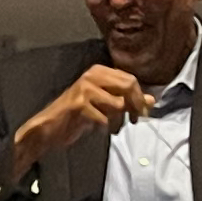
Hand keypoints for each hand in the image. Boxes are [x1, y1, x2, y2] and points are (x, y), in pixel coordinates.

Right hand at [13, 64, 154, 169]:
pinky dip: (104, 127)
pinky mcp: (79, 104)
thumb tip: (151, 101)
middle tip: (134, 121)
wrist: (49, 128)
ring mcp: (84, 89)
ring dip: (118, 120)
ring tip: (111, 127)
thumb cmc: (77, 116)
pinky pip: (104, 118)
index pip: (130, 79)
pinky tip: (96, 128)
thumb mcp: (105, 106)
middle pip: (128, 86)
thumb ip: (128, 101)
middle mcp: (92, 75)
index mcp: (99, 71)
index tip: (141, 114)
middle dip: (135, 106)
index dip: (140, 98)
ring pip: (118, 104)